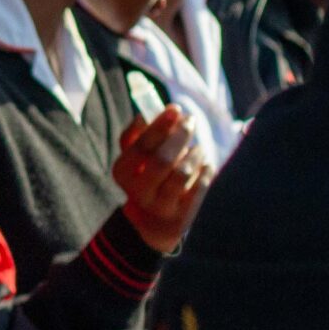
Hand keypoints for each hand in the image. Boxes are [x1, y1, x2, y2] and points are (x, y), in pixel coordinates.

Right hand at [114, 104, 210, 252]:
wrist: (152, 220)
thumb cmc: (146, 176)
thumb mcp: (136, 157)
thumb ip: (139, 135)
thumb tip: (149, 113)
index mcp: (122, 172)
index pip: (140, 147)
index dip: (159, 126)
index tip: (175, 109)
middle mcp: (138, 192)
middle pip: (163, 160)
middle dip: (180, 136)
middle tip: (191, 121)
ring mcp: (160, 206)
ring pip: (183, 173)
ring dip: (194, 154)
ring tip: (197, 148)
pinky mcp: (182, 215)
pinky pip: (200, 186)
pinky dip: (206, 170)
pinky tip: (205, 165)